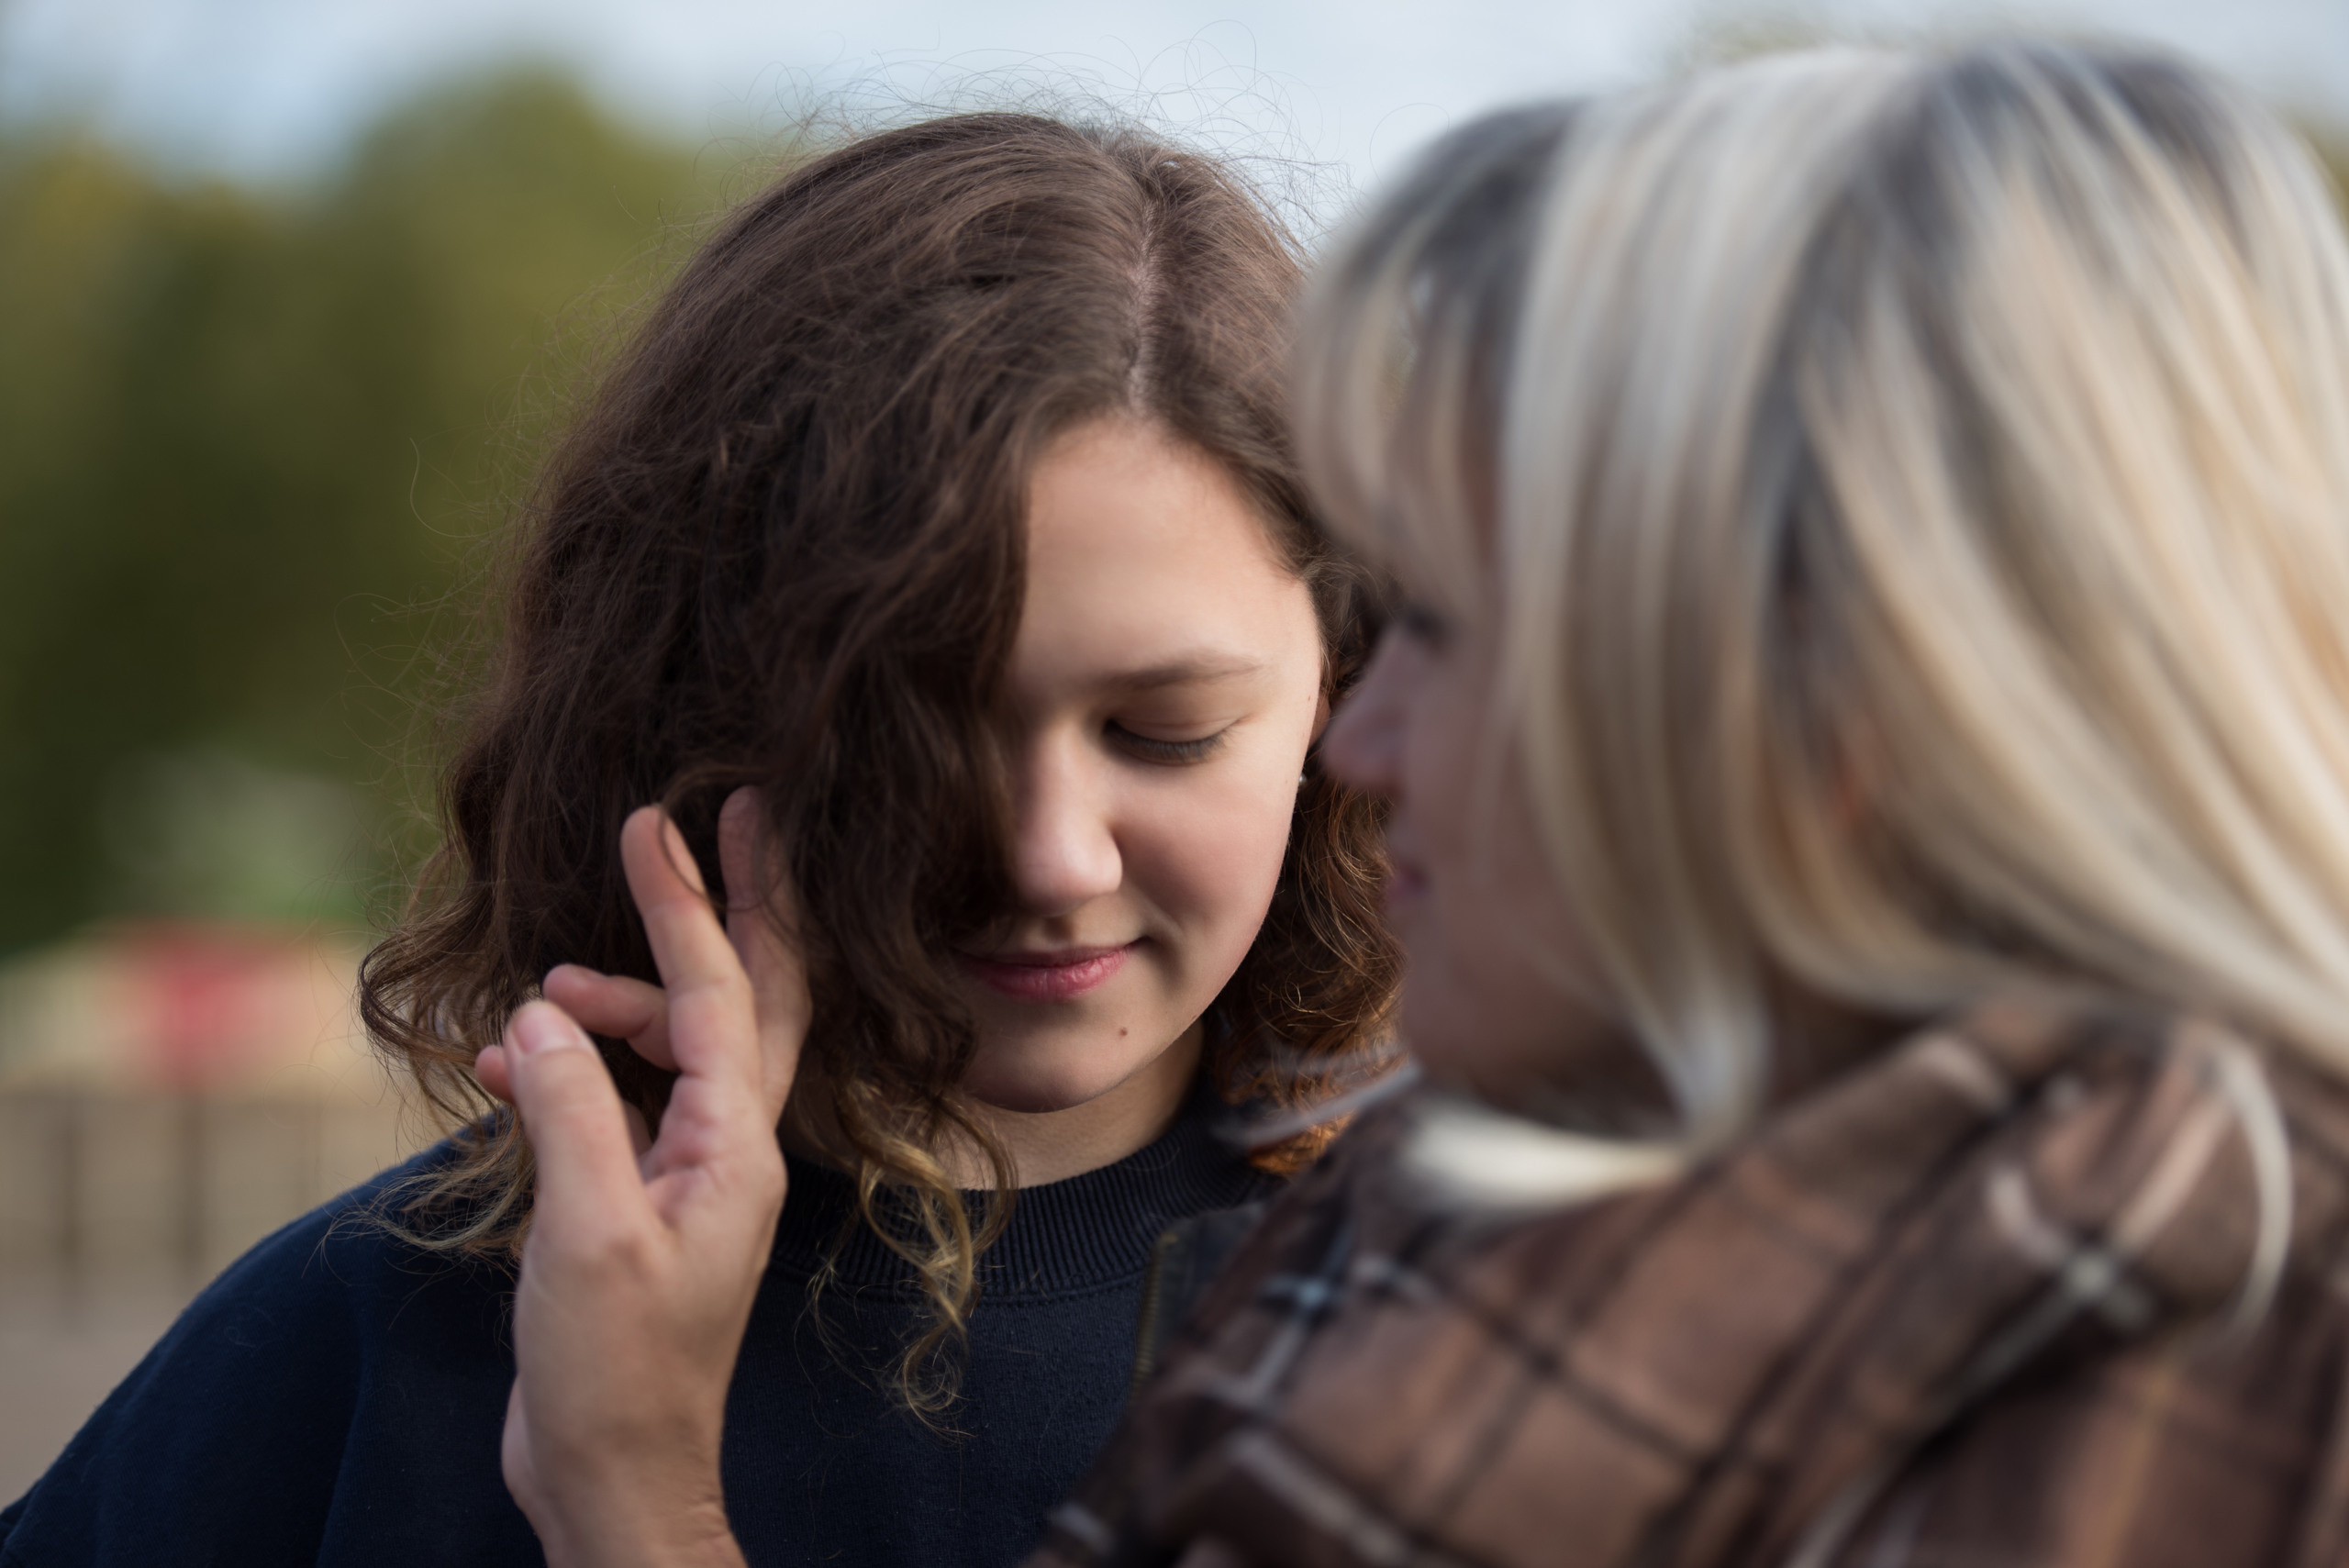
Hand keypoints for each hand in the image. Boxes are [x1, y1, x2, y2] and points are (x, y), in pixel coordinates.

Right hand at [473, 789, 806, 1567]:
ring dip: (613, 1005)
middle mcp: (731, 1146)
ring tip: (541, 996)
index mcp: (738, 1146)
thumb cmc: (615, 1370)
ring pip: (672, 1047)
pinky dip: (571, 1069)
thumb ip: (570, 1115)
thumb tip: (543, 1019)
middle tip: (716, 817)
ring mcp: (691, 1171)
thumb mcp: (587, 1234)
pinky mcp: (644, 1198)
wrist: (614, 1473)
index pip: (722, 995)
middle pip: (745, 996)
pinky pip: (622, 1101)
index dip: (689, 903)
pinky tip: (511, 1063)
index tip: (660, 822)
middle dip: (728, 905)